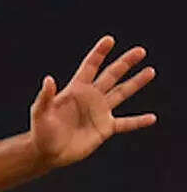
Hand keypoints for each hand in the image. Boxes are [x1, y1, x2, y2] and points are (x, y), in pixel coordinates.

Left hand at [31, 35, 157, 166]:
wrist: (48, 152)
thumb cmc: (41, 132)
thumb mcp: (40, 113)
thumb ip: (45, 97)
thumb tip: (48, 79)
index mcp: (75, 90)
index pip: (90, 66)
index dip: (99, 53)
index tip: (109, 39)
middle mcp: (90, 97)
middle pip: (111, 75)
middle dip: (125, 62)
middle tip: (140, 51)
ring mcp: (99, 112)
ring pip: (122, 93)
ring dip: (136, 82)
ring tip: (150, 71)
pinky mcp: (105, 128)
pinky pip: (126, 123)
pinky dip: (139, 121)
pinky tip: (152, 118)